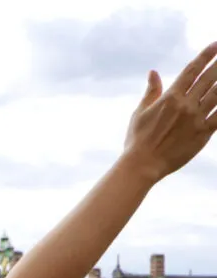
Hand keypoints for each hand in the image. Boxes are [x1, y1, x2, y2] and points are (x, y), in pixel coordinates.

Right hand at [122, 42, 216, 183]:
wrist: (143, 164)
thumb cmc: (137, 140)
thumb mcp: (140, 113)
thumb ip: (151, 91)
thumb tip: (153, 72)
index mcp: (170, 97)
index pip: (191, 70)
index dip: (205, 56)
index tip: (215, 45)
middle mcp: (185, 104)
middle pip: (209, 78)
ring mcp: (196, 118)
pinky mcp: (204, 133)